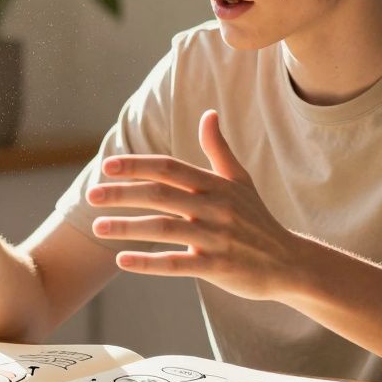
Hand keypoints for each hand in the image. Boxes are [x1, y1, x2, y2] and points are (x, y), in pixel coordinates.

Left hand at [87, 110, 305, 300]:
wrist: (290, 262)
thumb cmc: (258, 219)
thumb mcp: (240, 181)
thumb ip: (218, 149)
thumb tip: (208, 114)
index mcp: (215, 185)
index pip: (169, 168)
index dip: (137, 165)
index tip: (107, 166)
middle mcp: (214, 208)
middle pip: (160, 195)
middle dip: (122, 193)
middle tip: (91, 195)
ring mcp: (215, 238)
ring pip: (164, 229)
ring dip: (127, 228)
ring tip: (97, 227)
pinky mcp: (217, 267)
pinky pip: (177, 264)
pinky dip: (148, 263)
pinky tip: (122, 261)